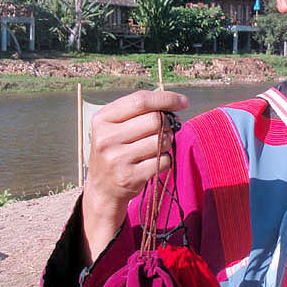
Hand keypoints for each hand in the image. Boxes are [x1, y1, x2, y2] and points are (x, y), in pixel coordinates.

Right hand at [81, 90, 188, 262]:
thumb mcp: (116, 126)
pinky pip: (164, 160)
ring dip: (166, 142)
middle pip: (155, 120)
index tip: (183, 102)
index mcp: (102, 119)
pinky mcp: (130, 177)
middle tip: (164, 131)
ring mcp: (117, 159)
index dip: (166, 99)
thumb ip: (140, 111)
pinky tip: (152, 162)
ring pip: (161, 140)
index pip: (140, 101)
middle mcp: (106, 138)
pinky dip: (165, 159)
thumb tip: (177, 103)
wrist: (102, 188)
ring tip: (154, 147)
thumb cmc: (116, 149)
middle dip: (166, 124)